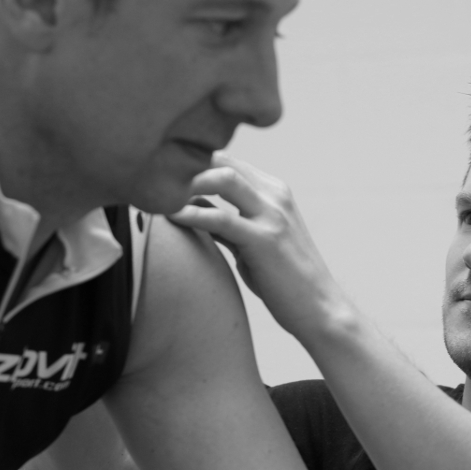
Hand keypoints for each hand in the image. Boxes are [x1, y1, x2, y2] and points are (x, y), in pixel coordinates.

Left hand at [169, 152, 348, 340]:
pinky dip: (190, 213)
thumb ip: (228, 223)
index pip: (226, 160)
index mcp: (273, 191)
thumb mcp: (253, 243)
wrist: (320, 309)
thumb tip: (193, 210)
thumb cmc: (284, 280)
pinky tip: (169, 217)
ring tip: (155, 194)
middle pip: (221, 160)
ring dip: (185, 183)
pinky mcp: (264, 239)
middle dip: (184, 166)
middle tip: (150, 181)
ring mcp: (272, 214)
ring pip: (222, 178)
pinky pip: (220, 218)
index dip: (191, 165)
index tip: (161, 178)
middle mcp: (274, 195)